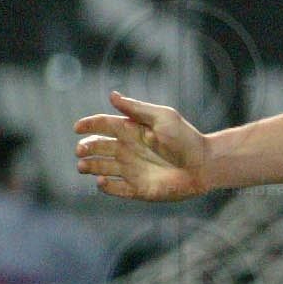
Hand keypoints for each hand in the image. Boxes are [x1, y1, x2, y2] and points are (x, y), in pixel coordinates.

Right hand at [74, 91, 210, 200]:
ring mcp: (132, 170)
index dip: (88, 125)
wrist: (204, 165)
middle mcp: (128, 150)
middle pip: (97, 147)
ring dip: (89, 167)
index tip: (78, 128)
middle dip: (85, 148)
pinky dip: (105, 187)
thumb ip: (136, 108)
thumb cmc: (186, 139)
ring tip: (84, 166)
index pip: (103, 125)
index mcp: (131, 130)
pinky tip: (102, 182)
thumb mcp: (163, 118)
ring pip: (101, 168)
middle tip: (81, 150)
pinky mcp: (138, 189)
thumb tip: (111, 95)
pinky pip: (115, 189)